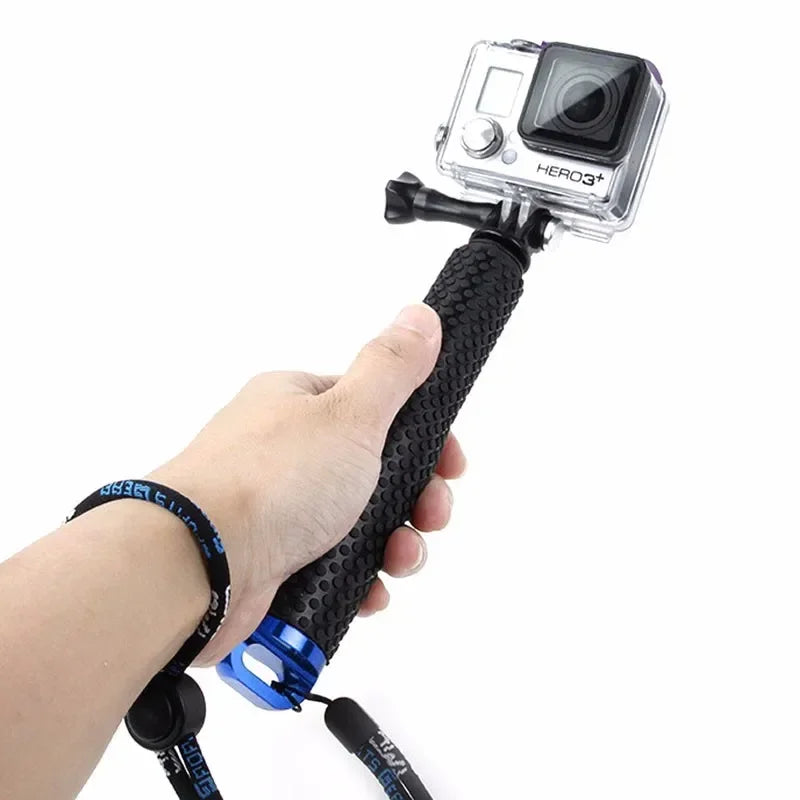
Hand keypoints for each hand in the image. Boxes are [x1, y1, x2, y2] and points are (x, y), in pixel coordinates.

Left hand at [150, 304, 465, 664]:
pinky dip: (359, 577)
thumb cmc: (270, 482)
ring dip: (395, 543)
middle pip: (377, 470)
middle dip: (416, 498)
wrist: (195, 566)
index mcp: (301, 404)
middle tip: (429, 516)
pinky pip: (334, 565)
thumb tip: (420, 316)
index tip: (450, 464)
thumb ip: (391, 368)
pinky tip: (370, 588)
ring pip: (362, 522)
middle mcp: (290, 452)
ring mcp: (281, 507)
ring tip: (398, 559)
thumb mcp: (349, 413)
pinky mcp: (276, 558)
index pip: (379, 408)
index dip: (424, 436)